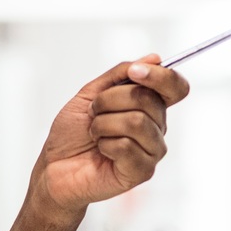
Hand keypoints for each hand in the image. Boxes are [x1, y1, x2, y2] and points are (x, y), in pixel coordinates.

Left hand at [27, 55, 188, 224]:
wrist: (54, 167)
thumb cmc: (72, 133)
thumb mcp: (90, 94)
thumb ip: (120, 75)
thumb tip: (155, 58)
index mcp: (149, 106)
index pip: (175, 87)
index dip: (161, 76)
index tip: (133, 72)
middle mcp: (156, 127)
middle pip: (149, 99)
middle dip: (110, 99)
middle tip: (94, 112)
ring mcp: (152, 151)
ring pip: (137, 122)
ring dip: (103, 123)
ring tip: (94, 133)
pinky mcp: (142, 172)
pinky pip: (127, 147)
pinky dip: (105, 144)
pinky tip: (101, 151)